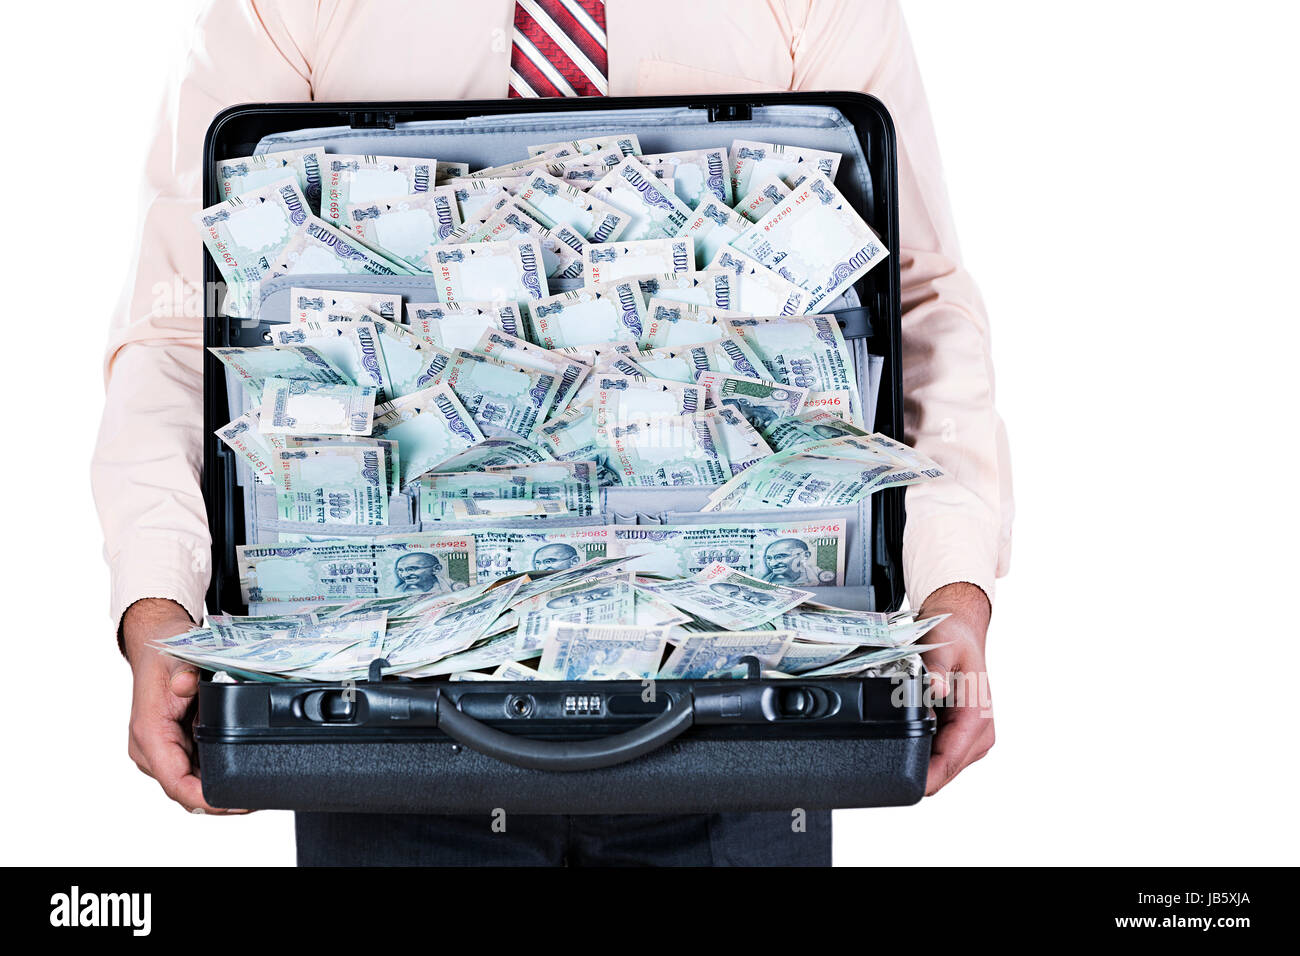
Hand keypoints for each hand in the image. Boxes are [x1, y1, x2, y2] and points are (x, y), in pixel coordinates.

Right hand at [123, 598, 245, 813]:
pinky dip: (214, 775)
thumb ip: (185, 673)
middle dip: (218, 799)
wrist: (157, 643)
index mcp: (150, 734)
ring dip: (217, 790)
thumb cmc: (165, 652)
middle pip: (185, 790)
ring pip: (190, 784)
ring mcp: (162, 750)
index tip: (232, 803)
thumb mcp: (177, 657)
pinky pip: (194, 770)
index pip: (175, 782)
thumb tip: (187, 685)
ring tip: (252, 792)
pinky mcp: (173, 746)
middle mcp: (152, 749)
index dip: (204, 799)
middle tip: (254, 799)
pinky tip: (239, 775)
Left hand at [918, 582, 993, 795]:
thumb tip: (938, 687)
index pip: (949, 764)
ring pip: (941, 765)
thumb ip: (937, 670)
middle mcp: (979, 733)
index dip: (923, 778)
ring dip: (920, 753)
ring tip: (904, 726)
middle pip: (944, 770)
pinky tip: (915, 725)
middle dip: (917, 765)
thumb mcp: (942, 648)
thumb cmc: (955, 636)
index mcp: (977, 718)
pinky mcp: (962, 734)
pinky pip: (940, 752)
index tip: (899, 783)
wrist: (960, 627)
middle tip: (888, 746)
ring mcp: (972, 736)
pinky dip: (924, 744)